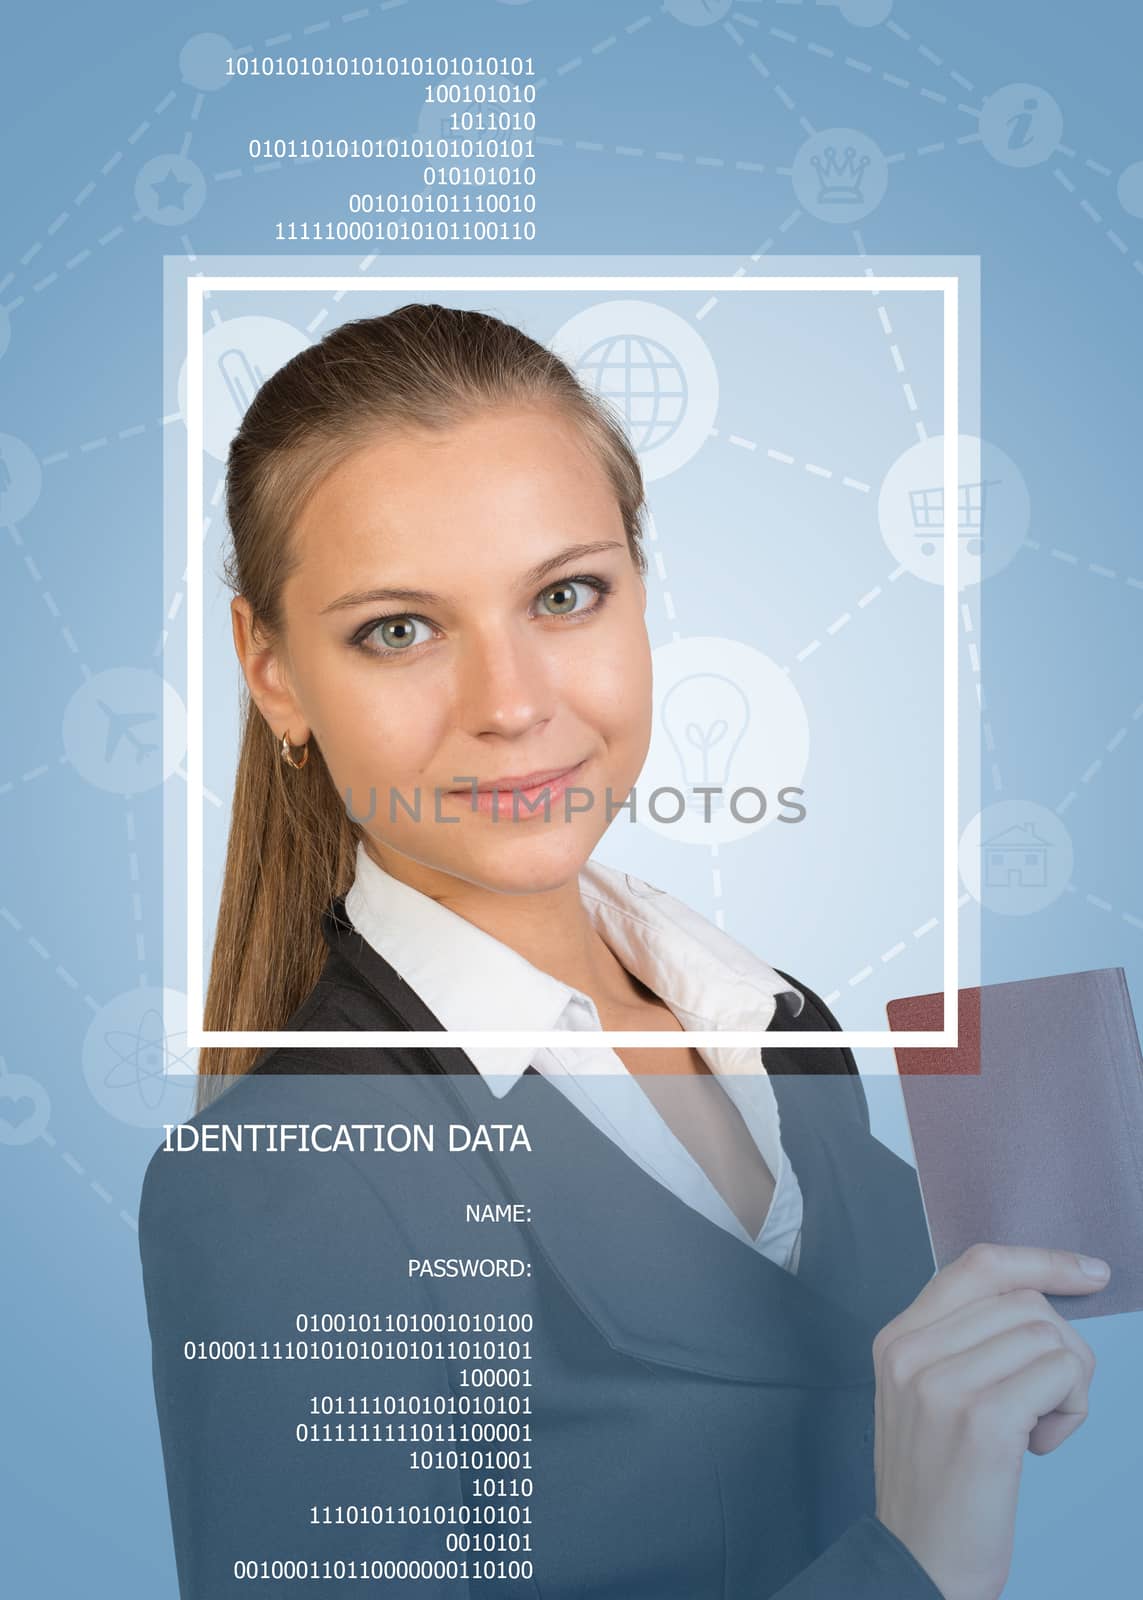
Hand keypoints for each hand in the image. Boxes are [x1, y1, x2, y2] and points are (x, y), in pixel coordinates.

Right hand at [872, 1242, 1105, 1599]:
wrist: (917, 1564)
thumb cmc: (937, 1485)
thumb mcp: (925, 1396)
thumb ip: (962, 1342)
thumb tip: (1040, 1298)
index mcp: (897, 1338)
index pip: (978, 1265)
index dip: (1041, 1261)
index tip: (1088, 1273)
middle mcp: (912, 1350)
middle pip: (1025, 1301)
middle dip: (1060, 1347)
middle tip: (1044, 1403)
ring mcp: (943, 1383)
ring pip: (1050, 1337)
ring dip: (1067, 1384)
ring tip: (1036, 1428)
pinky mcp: (982, 1419)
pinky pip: (1061, 1375)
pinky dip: (1070, 1409)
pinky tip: (1041, 1444)